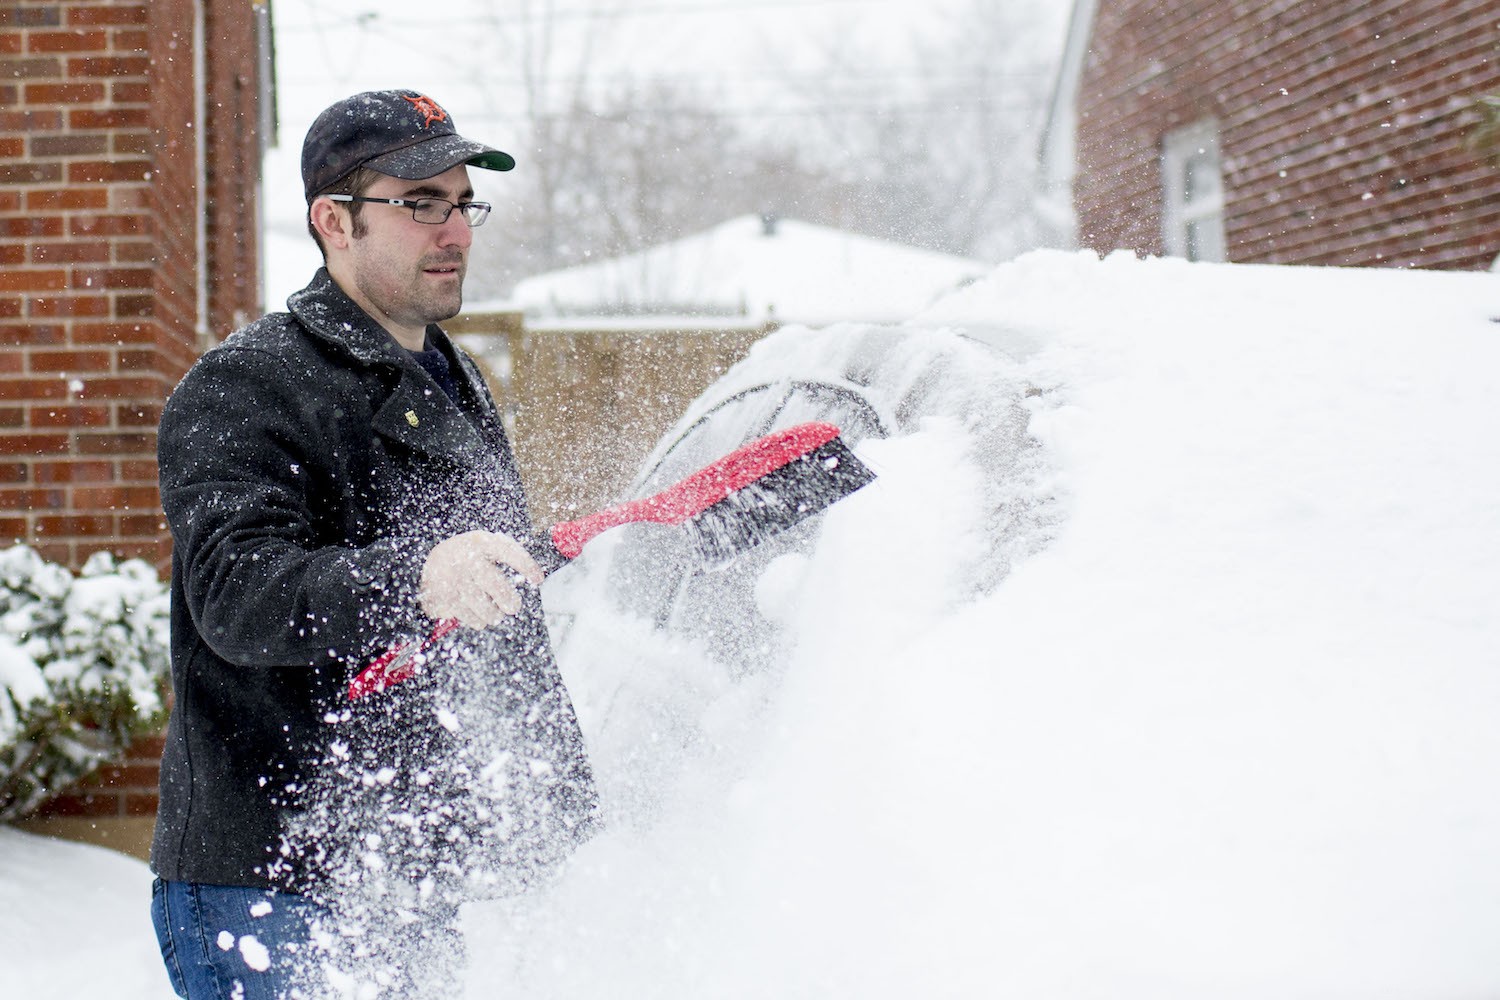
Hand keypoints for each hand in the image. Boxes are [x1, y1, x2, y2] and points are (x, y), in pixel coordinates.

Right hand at [418, 530, 543, 627]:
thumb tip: (537, 576)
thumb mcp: (486, 544)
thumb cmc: (471, 554)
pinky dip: (477, 620)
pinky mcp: (442, 597)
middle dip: (509, 600)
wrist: (433, 561)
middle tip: (513, 607)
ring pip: (483, 606)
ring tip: (495, 614)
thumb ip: (510, 551)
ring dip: (493, 615)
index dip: (525, 565)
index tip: (538, 579)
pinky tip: (475, 614)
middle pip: (494, 584)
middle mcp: (464, 557)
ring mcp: (452, 578)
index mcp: (479, 541)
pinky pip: (470, 617)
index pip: (507, 551)